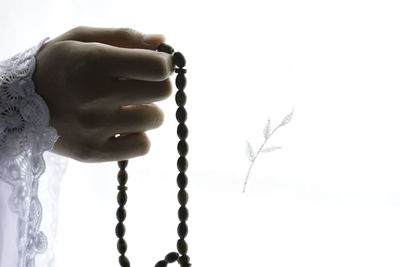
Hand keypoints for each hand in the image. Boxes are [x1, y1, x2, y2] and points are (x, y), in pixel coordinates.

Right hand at [33, 26, 173, 162]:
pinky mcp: (93, 152)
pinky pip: (143, 146)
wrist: (17, 105)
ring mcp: (94, 128)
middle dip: (158, 85)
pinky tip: (122, 127)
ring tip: (126, 106)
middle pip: (162, 92)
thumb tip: (163, 42)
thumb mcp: (82, 39)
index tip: (157, 65)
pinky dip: (138, 136)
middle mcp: (94, 97)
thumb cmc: (58, 66)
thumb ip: (124, 37)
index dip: (164, 64)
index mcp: (94, 62)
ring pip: (155, 119)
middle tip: (141, 84)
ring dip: (147, 111)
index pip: (156, 67)